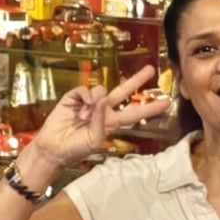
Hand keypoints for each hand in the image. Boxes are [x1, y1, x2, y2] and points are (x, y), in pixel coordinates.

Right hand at [26, 66, 166, 183]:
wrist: (53, 149)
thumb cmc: (75, 149)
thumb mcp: (94, 140)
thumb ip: (101, 120)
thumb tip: (101, 98)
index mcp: (111, 122)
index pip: (135, 113)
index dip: (150, 109)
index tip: (167, 103)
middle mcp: (103, 110)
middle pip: (124, 92)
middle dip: (136, 80)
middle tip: (151, 70)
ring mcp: (89, 102)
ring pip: (102, 90)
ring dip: (96, 102)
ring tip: (83, 118)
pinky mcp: (74, 97)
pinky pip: (86, 89)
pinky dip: (85, 97)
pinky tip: (80, 109)